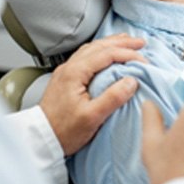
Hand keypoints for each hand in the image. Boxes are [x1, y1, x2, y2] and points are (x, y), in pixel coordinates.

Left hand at [40, 33, 145, 155]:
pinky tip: (107, 53)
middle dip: (122, 42)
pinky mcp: (66, 77)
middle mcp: (69, 67)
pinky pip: (87, 55)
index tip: (143, 60)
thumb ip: (113, 98)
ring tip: (127, 42)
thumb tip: (131, 81)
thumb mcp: (92, 118)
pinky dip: (101, 50)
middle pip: (99, 46)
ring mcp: (66, 71)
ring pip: (92, 48)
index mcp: (75, 72)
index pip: (107, 54)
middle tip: (140, 43)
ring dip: (111, 43)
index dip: (127, 54)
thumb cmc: (64, 132)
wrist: (39, 140)